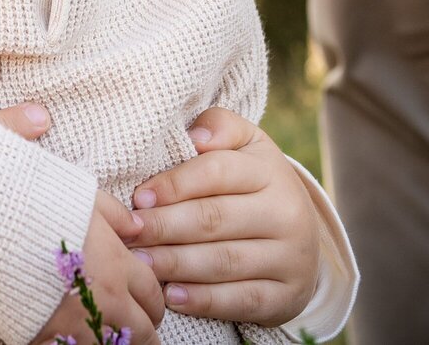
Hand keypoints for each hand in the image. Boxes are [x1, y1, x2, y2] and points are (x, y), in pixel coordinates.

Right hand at [36, 194, 164, 344]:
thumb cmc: (39, 209)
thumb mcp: (85, 198)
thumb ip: (116, 215)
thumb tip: (138, 227)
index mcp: (117, 266)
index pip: (152, 295)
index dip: (155, 305)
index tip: (152, 310)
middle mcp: (106, 299)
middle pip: (143, 332)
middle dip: (146, 334)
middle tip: (142, 335)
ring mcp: (79, 324)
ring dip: (115, 342)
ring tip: (112, 339)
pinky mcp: (50, 339)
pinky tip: (78, 341)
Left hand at [127, 109, 321, 326]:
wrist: (299, 236)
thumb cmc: (251, 184)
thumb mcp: (245, 146)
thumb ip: (219, 128)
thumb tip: (195, 137)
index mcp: (270, 170)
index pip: (217, 172)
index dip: (174, 184)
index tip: (139, 197)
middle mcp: (286, 212)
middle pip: (215, 219)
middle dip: (165, 227)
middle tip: (129, 233)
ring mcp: (291, 257)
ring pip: (225, 262)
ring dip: (176, 264)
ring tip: (141, 263)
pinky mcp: (288, 296)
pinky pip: (242, 301)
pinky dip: (204, 300)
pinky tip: (172, 297)